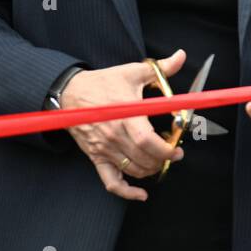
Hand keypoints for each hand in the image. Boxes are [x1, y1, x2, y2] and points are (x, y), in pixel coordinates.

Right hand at [61, 49, 186, 201]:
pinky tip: (141, 194)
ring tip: (160, 160)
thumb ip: (161, 68)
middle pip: (143, 159)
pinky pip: (110, 181)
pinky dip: (126, 192)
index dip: (166, 150)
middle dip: (163, 159)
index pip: (147, 141)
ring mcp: (104, 149)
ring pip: (132, 170)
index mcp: (125, 115)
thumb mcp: (133, 71)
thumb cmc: (103, 83)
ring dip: (151, 169)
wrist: (69, 93)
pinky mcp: (96, 157)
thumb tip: (181, 56)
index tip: (178, 149)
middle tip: (173, 152)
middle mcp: (114, 136)